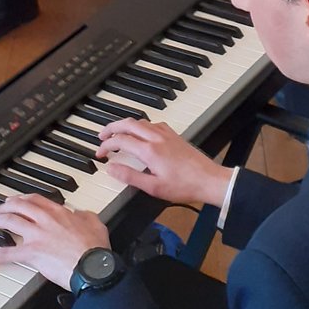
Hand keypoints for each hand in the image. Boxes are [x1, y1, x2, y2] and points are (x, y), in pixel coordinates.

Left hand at [0, 194, 108, 289]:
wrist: (92, 266)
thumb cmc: (95, 249)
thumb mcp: (95, 222)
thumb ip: (84, 215)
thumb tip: (79, 214)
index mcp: (59, 212)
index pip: (36, 200)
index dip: (22, 199)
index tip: (16, 200)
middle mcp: (45, 220)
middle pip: (19, 206)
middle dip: (5, 206)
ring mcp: (36, 236)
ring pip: (10, 222)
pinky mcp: (31, 254)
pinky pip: (6, 253)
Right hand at [97, 119, 232, 207]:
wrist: (208, 179)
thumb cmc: (184, 186)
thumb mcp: (153, 187)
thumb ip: (130, 177)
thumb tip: (112, 169)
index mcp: (149, 150)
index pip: (121, 141)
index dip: (106, 145)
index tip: (100, 153)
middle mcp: (156, 137)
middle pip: (128, 123)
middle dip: (111, 128)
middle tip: (102, 136)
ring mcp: (166, 134)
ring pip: (140, 121)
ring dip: (125, 125)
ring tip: (118, 135)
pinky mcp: (174, 135)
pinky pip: (152, 123)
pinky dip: (140, 125)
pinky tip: (141, 134)